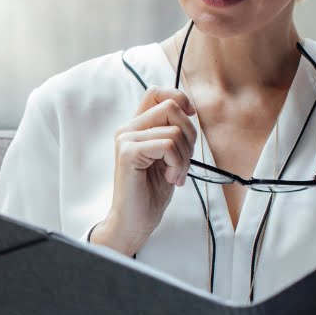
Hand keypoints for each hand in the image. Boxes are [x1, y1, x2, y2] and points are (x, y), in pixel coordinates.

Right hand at [91, 87, 195, 255]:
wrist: (134, 222)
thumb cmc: (150, 192)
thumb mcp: (167, 157)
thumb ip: (172, 133)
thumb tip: (189, 113)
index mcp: (136, 127)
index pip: (156, 93)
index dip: (178, 97)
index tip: (190, 117)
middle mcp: (128, 129)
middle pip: (171, 108)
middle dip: (189, 135)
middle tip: (183, 162)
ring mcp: (126, 140)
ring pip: (174, 130)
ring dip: (184, 157)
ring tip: (175, 175)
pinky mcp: (128, 153)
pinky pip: (168, 145)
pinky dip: (177, 163)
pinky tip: (170, 179)